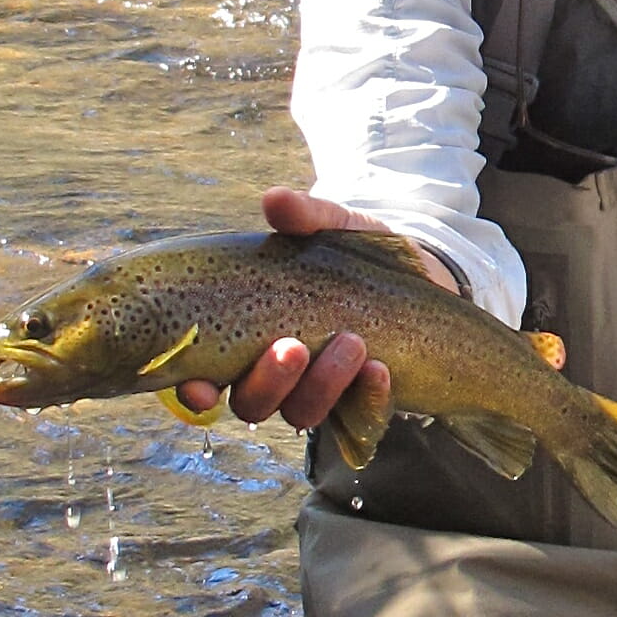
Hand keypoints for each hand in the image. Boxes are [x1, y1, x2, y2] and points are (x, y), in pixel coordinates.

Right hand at [174, 186, 459, 433]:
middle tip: (293, 347)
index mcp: (248, 337)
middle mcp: (276, 376)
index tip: (202, 383)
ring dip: (322, 385)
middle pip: (253, 402)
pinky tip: (381, 370)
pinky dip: (369, 397)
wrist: (420, 275)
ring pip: (303, 413)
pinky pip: (360, 416)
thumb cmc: (354, 255)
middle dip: (269, 381)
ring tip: (351, 343)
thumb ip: (305, 217)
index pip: (206, 378)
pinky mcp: (364, 402)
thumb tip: (274, 199)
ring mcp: (320, 393)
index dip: (196, 390)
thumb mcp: (332, 229)